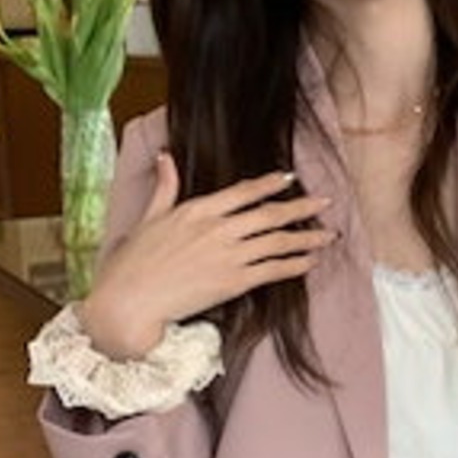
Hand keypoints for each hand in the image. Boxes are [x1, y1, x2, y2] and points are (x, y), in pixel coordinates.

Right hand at [79, 154, 334, 359]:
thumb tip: (165, 156)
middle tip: (325, 202)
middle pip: (269, 214)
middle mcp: (218, 229)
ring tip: (328, 235)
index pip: (243, 191)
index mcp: (197, 210)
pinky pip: (273, 270)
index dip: (269, 184)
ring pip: (277, 242)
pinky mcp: (233, 282)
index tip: (289, 178)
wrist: (129, 301)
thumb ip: (165, 187)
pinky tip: (310, 261)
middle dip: (301, 207)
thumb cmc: (132, 263)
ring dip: (306, 237)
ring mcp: (228, 255)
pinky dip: (294, 265)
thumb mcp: (148, 217)